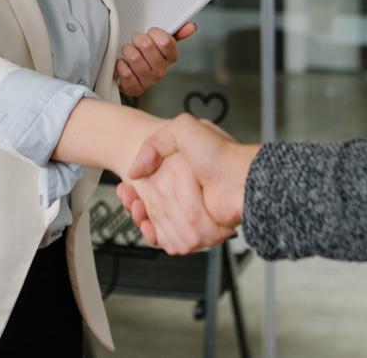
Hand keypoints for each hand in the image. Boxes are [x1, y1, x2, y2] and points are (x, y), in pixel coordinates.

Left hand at [116, 23, 196, 96]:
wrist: (131, 72)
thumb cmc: (145, 55)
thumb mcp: (160, 40)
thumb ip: (176, 32)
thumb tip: (190, 27)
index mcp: (170, 58)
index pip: (166, 42)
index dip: (154, 33)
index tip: (150, 33)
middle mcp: (161, 71)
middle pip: (147, 46)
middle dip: (137, 40)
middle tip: (136, 43)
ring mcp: (149, 81)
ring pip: (135, 58)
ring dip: (127, 51)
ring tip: (129, 53)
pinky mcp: (135, 89)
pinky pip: (126, 73)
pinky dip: (121, 65)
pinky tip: (124, 64)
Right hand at [121, 150, 236, 254]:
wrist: (240, 179)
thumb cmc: (220, 153)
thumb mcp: (183, 129)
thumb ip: (154, 143)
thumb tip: (135, 170)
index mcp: (181, 171)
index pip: (149, 184)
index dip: (134, 187)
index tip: (126, 186)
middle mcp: (186, 192)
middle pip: (150, 204)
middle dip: (136, 202)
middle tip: (130, 197)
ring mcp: (191, 211)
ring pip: (156, 221)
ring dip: (142, 217)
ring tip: (137, 208)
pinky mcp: (196, 230)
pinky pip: (169, 238)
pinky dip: (155, 234)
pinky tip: (147, 224)